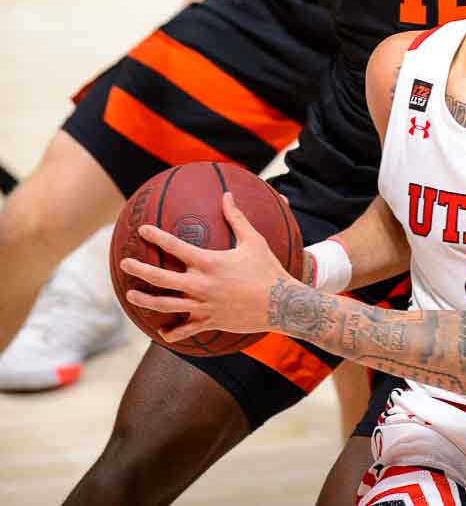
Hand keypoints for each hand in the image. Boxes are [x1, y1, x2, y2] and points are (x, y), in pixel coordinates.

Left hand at [122, 191, 294, 341]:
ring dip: (145, 300)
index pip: (175, 246)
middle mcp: (200, 285)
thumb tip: (227, 195)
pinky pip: (184, 330)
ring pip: (165, 306)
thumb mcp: (253, 240)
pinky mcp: (209, 322)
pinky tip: (162, 330)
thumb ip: (236, 217)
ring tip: (131, 295)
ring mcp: (202, 306)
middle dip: (139, 270)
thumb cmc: (267, 269)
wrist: (280, 304)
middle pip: (160, 278)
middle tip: (124, 264)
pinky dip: (171, 331)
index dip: (156, 236)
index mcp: (208, 262)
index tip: (142, 230)